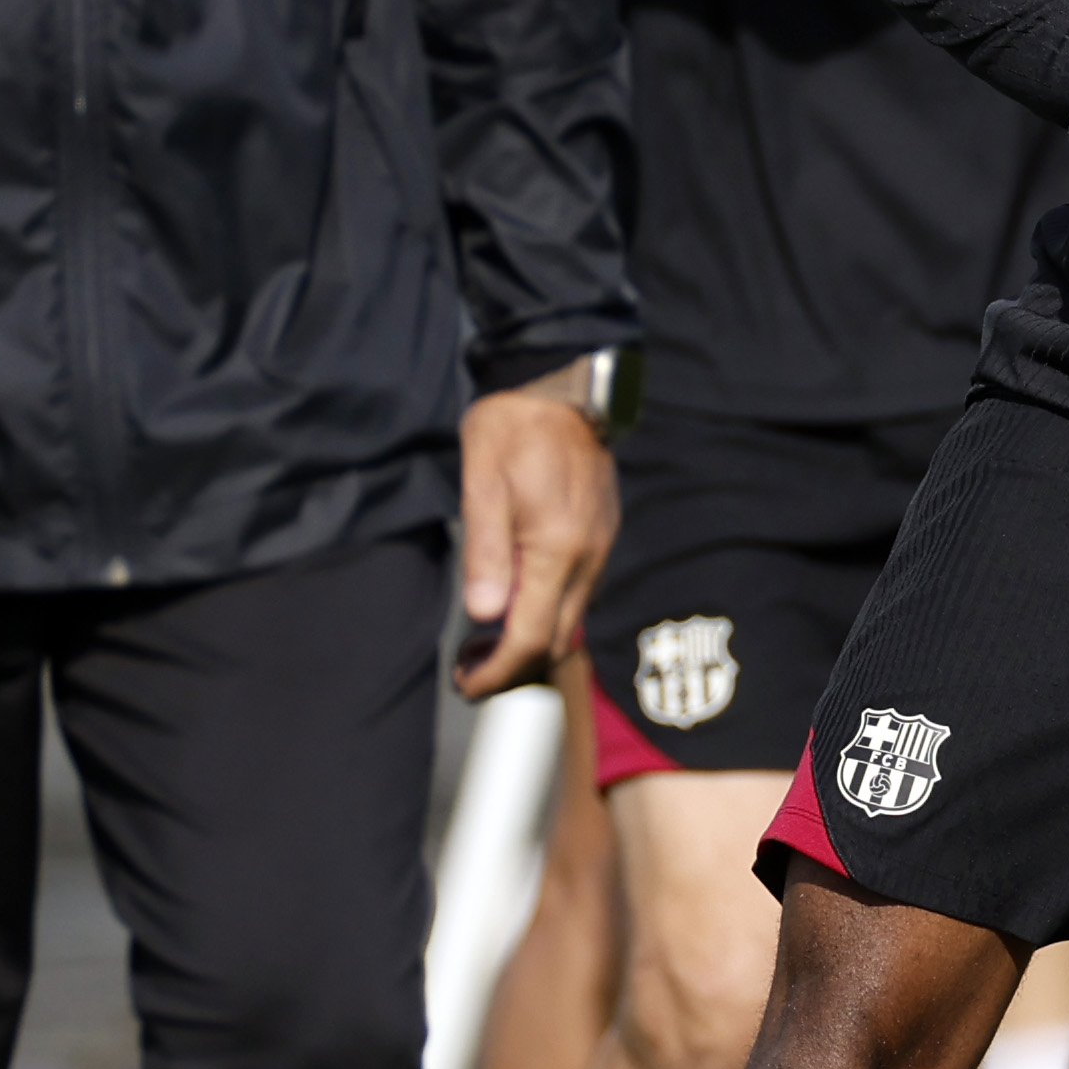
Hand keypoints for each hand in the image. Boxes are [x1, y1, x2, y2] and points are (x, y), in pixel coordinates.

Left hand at [453, 373, 618, 699]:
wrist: (562, 384)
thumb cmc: (514, 429)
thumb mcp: (483, 485)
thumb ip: (485, 553)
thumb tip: (484, 615)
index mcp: (557, 549)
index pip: (531, 637)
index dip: (497, 672)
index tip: (466, 684)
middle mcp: (588, 556)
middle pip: (557, 640)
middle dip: (513, 666)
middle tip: (469, 667)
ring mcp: (600, 545)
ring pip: (571, 618)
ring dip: (531, 639)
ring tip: (487, 639)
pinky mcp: (602, 533)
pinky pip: (579, 590)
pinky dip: (549, 610)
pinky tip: (519, 598)